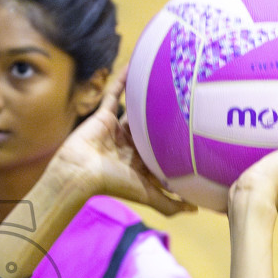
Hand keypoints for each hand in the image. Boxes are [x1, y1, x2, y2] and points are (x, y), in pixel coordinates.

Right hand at [42, 68, 196, 216]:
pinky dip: (122, 80)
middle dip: (164, 115)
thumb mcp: (147, 195)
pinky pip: (115, 94)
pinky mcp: (104, 116)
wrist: (81, 173)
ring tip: (163, 77)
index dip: (175, 140)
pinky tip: (134, 66)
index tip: (195, 128)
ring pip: (135, 108)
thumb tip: (196, 211)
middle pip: (151, 127)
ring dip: (146, 94)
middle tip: (185, 96)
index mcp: (140, 162)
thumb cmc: (113, 184)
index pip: (161, 149)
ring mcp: (117, 129)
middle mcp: (130, 144)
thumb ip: (170, 203)